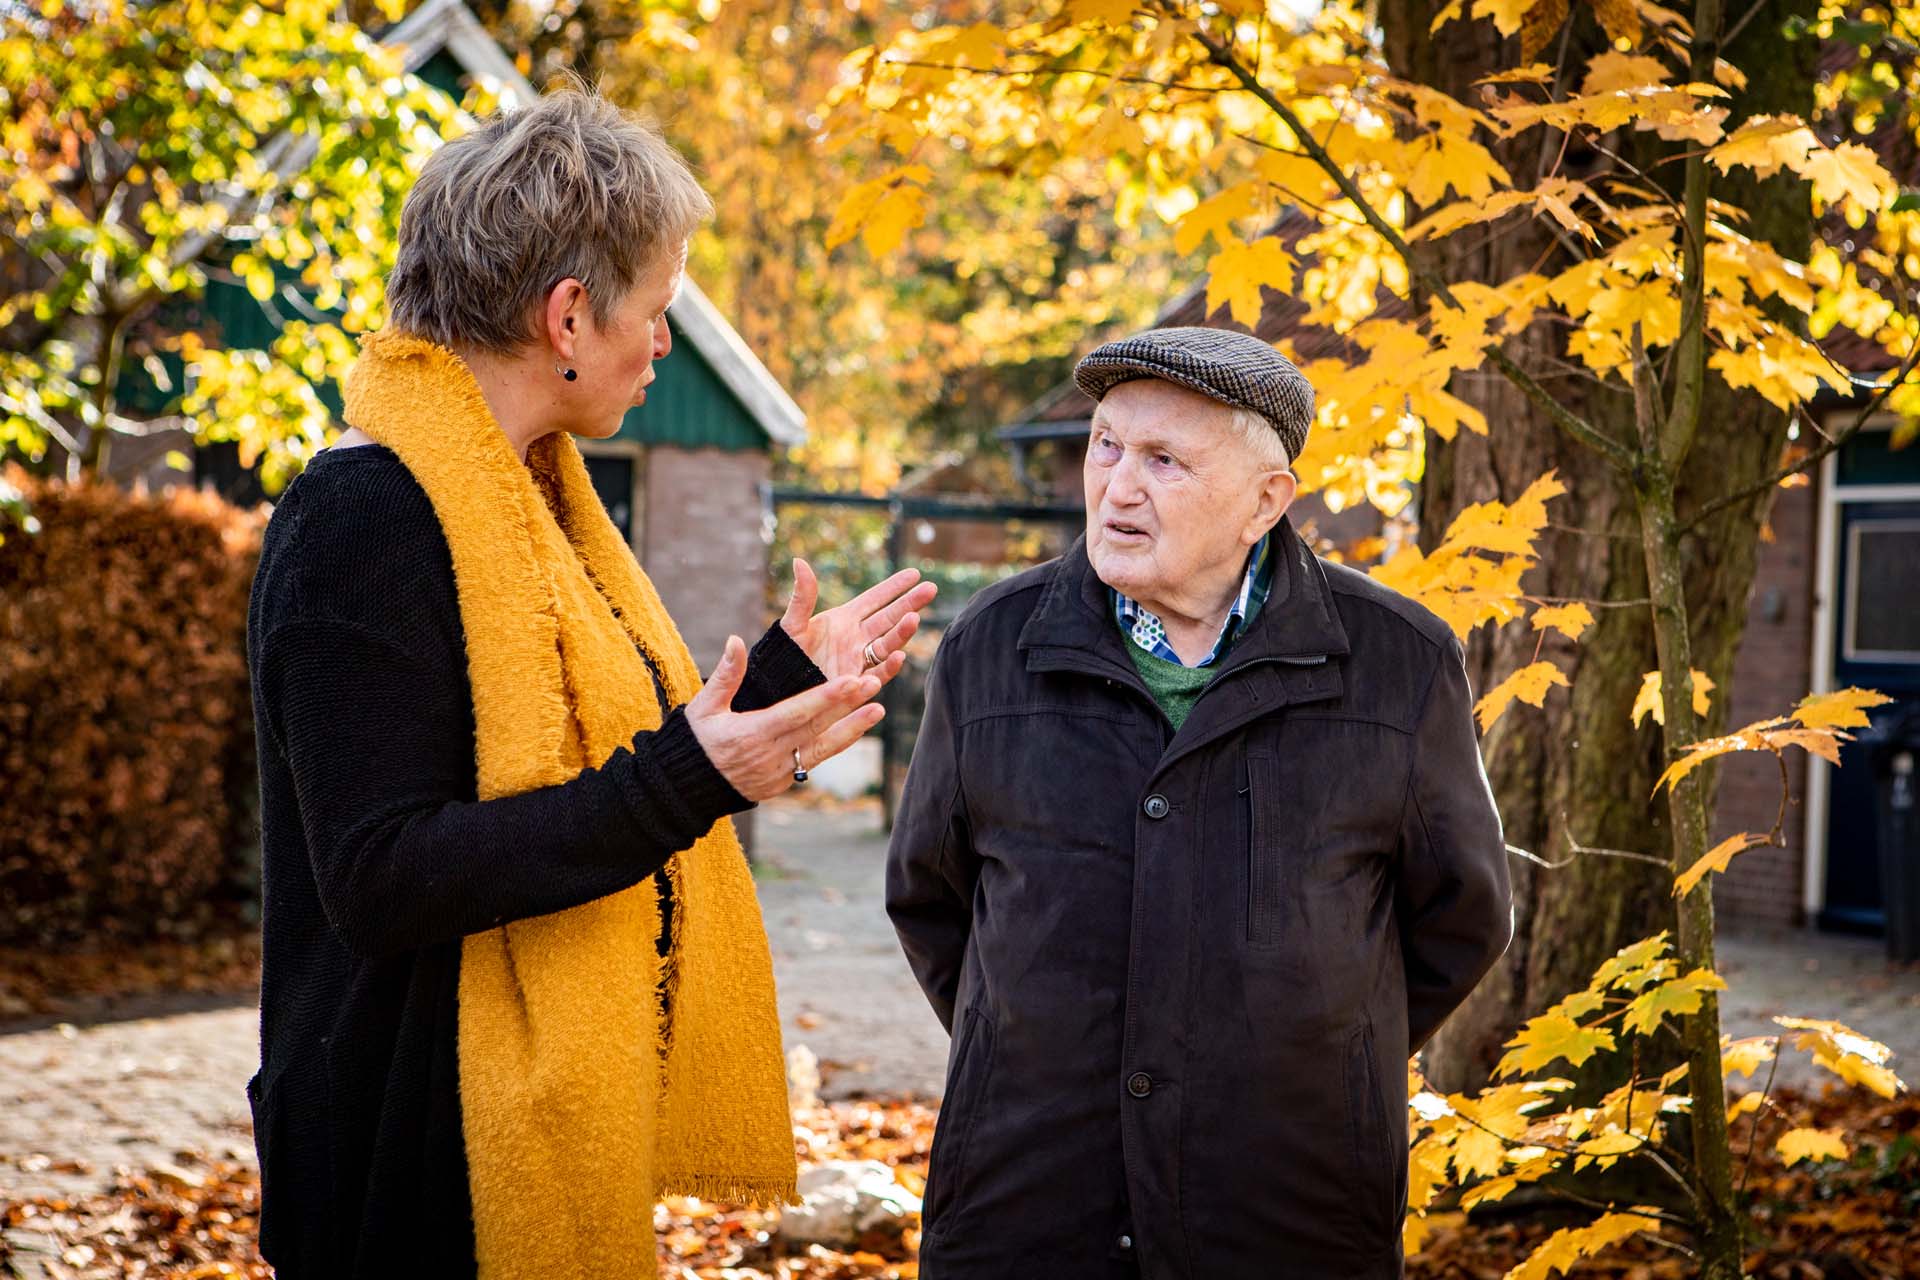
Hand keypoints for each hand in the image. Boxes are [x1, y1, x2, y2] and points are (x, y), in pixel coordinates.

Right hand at [687, 634, 886, 802]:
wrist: (688, 788)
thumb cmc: (695, 740)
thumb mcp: (703, 707)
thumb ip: (725, 676)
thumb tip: (736, 641)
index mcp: (750, 733)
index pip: (795, 713)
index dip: (824, 697)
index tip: (850, 680)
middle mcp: (769, 755)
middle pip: (816, 728)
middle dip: (847, 706)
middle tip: (874, 683)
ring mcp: (779, 772)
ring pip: (823, 748)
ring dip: (852, 728)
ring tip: (878, 708)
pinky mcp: (784, 782)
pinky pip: (816, 760)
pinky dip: (838, 743)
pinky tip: (858, 726)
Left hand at [782, 559, 937, 684]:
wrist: (779, 689)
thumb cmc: (782, 657)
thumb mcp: (792, 624)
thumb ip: (802, 596)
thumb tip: (798, 561)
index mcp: (843, 620)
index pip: (875, 599)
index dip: (894, 587)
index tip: (915, 573)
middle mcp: (856, 639)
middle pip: (890, 618)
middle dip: (911, 603)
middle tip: (931, 588)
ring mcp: (859, 661)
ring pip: (889, 644)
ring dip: (902, 632)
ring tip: (914, 618)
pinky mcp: (857, 684)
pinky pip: (878, 673)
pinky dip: (889, 666)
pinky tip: (899, 656)